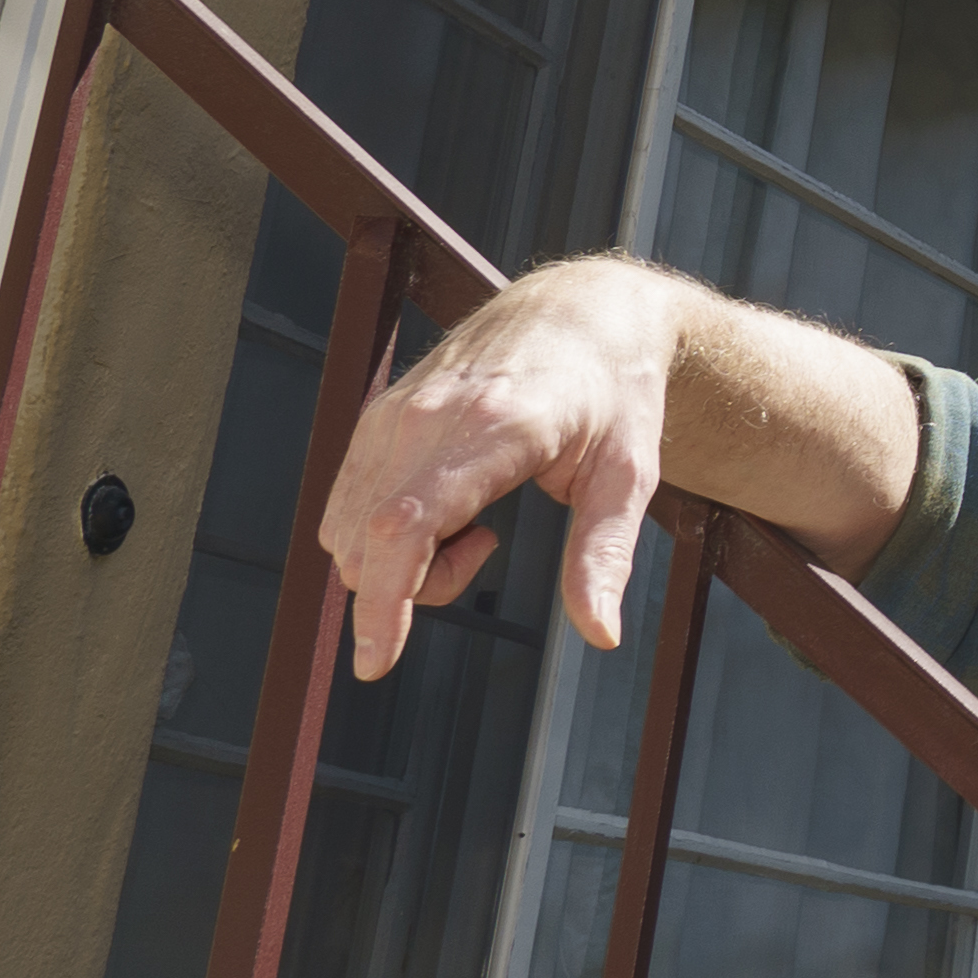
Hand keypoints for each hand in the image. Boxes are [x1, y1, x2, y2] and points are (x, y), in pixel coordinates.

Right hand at [318, 255, 690, 681]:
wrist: (583, 313)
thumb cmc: (614, 394)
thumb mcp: (630, 474)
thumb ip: (606, 554)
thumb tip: (602, 635)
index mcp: (489, 430)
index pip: (404, 529)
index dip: (383, 603)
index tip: (376, 664)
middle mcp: (424, 418)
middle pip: (371, 545)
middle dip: (416, 585)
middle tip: (488, 546)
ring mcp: (392, 414)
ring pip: (350, 532)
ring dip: (400, 560)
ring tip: (476, 520)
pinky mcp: (377, 416)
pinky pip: (348, 505)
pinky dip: (384, 533)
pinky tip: (446, 505)